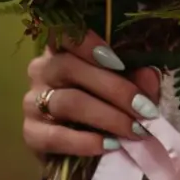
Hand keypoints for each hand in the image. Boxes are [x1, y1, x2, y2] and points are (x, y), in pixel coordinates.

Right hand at [22, 31, 161, 157]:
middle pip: (71, 68)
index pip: (64, 33)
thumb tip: (149, 74)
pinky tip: (108, 145)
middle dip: (115, 89)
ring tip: (133, 129)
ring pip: (68, 102)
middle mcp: (43, 69)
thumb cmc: (108, 103)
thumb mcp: (127, 86)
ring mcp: (32, 101)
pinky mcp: (30, 133)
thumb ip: (138, 78)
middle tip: (144, 108)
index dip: (88, 43)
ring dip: (107, 116)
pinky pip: (55, 136)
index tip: (118, 61)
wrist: (84, 147)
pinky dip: (84, 141)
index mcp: (64, 48)